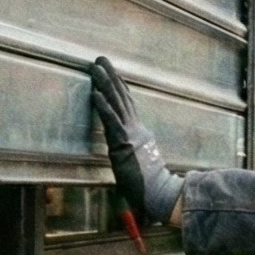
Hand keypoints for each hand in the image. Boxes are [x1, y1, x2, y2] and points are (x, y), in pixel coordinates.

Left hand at [87, 57, 185, 226]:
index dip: (120, 89)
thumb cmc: (151, 190)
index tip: (113, 75)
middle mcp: (137, 130)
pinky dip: (103, 106)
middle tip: (101, 59)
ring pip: (117, 103)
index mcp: (141, 136)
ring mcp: (130, 134)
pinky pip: (111, 120)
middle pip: (122, 98)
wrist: (160, 195)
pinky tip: (95, 92)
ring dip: (105, 83)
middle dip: (111, 77)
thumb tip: (130, 159)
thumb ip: (134, 162)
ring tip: (95, 67)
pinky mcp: (124, 142)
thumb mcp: (141, 170)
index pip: (128, 107)